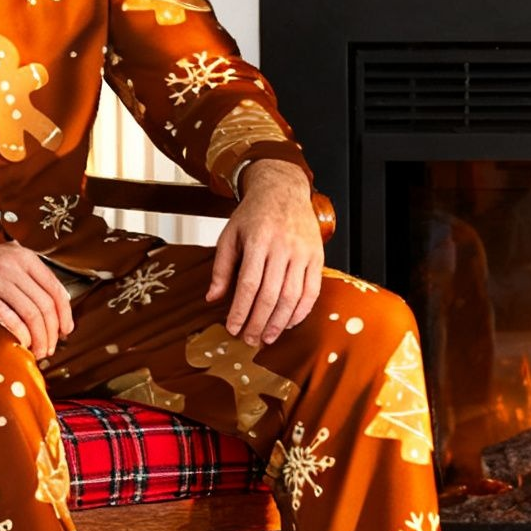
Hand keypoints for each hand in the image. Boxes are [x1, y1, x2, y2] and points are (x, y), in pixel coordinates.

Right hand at [0, 231, 74, 356]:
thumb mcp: (2, 260)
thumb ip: (26, 277)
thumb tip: (52, 307)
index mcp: (23, 256)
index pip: (56, 289)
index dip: (65, 315)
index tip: (66, 332)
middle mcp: (12, 264)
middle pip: (45, 305)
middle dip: (52, 332)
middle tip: (50, 348)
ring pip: (30, 313)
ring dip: (38, 338)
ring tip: (38, 351)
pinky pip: (7, 317)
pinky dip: (19, 334)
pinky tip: (20, 344)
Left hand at [208, 159, 324, 343]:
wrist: (283, 190)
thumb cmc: (254, 214)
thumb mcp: (230, 234)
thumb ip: (221, 267)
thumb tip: (213, 298)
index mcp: (258, 240)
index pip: (248, 284)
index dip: (241, 310)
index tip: (232, 328)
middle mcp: (283, 247)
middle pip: (271, 295)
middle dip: (258, 322)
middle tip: (249, 339)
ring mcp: (303, 253)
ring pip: (293, 296)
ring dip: (279, 322)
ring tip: (267, 337)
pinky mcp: (317, 257)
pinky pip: (312, 291)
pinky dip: (301, 311)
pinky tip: (288, 323)